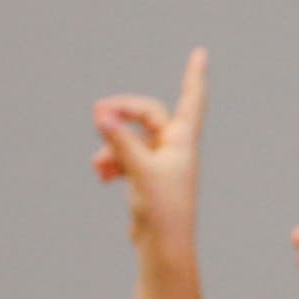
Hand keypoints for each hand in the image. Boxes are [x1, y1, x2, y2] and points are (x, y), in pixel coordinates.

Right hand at [92, 48, 207, 257]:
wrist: (163, 246)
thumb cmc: (163, 210)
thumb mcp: (139, 169)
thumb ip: (120, 140)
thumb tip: (101, 113)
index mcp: (183, 141)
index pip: (190, 100)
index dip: (194, 76)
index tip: (202, 52)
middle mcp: (175, 148)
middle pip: (146, 113)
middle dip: (120, 114)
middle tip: (97, 115)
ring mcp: (160, 161)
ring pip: (130, 137)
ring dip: (111, 146)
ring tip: (100, 167)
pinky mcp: (147, 176)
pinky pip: (124, 155)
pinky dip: (111, 160)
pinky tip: (102, 175)